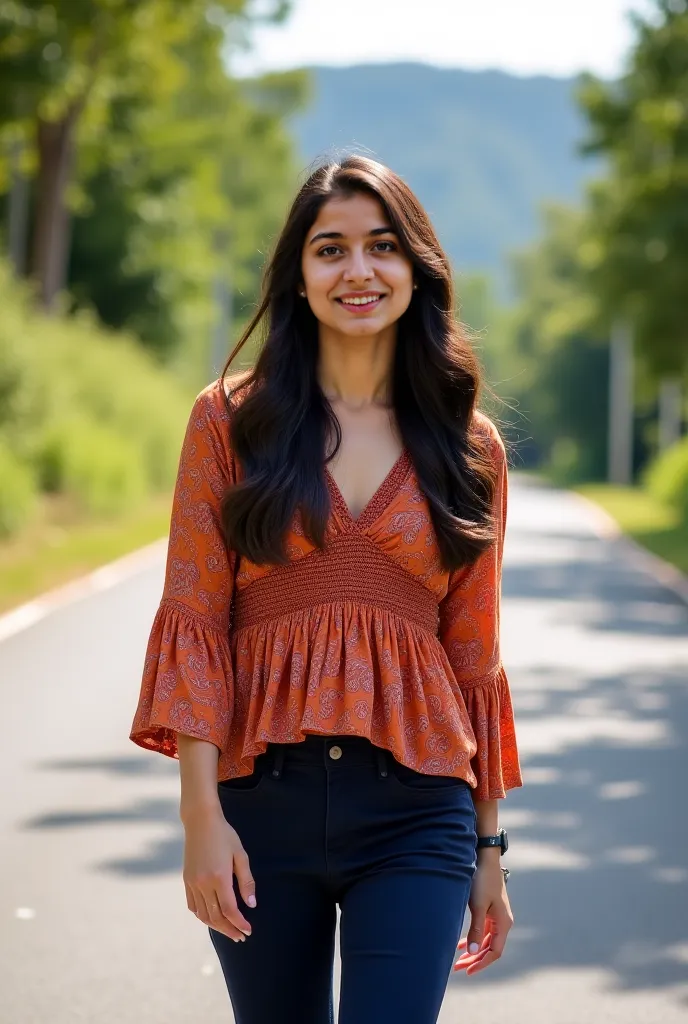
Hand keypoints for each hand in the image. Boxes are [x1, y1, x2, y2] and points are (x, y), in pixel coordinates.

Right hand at [182, 805, 255, 941]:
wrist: (200, 821)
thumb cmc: (224, 835)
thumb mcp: (240, 854)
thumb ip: (246, 881)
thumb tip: (251, 905)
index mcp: (219, 877)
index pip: (229, 910)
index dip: (239, 923)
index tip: (248, 931)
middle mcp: (203, 883)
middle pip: (215, 917)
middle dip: (229, 929)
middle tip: (241, 937)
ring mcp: (193, 883)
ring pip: (203, 914)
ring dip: (216, 926)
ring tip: (229, 931)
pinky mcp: (187, 880)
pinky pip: (193, 905)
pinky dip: (202, 916)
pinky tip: (212, 918)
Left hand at [453, 856, 512, 974]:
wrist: (485, 859)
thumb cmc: (482, 881)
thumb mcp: (478, 906)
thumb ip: (476, 930)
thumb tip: (474, 953)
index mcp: (503, 923)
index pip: (494, 952)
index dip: (481, 963)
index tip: (467, 971)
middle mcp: (503, 922)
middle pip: (490, 948)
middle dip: (475, 960)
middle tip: (458, 968)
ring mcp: (497, 916)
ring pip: (485, 940)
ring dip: (473, 951)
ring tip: (458, 961)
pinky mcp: (490, 910)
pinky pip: (483, 931)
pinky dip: (473, 939)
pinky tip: (461, 945)